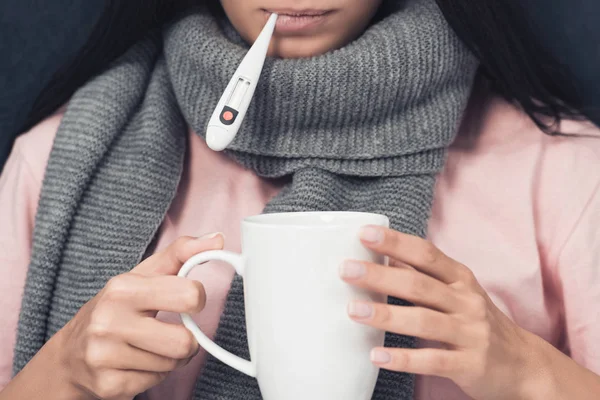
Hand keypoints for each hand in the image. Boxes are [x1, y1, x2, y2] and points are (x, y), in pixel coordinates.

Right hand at [54, 234, 223, 399]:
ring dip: (170, 358)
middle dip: (187, 340)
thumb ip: (182, 254)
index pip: (189, 295)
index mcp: (123, 288)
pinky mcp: (107, 385)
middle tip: (173, 332)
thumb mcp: (144, 275)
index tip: (186, 301)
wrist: (70, 354)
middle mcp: (110, 321)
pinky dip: (154, 374)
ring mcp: (105, 355)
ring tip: (151, 346)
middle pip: (184, 342)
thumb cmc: (118, 307)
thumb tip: (218, 239)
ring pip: (172, 364)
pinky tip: (136, 362)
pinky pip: (156, 382)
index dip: (196, 300)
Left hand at [340, 226, 541, 399]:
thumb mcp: (458, 293)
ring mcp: (470, 334)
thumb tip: (384, 256)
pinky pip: (432, 360)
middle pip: (419, 285)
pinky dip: (403, 358)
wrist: (524, 365)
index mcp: (461, 279)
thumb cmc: (478, 322)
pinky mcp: (470, 364)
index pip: (426, 254)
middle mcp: (467, 302)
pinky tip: (377, 355)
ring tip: (353, 310)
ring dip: (386, 316)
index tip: (364, 234)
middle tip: (347, 270)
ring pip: (424, 321)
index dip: (396, 242)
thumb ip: (424, 277)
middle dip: (381, 276)